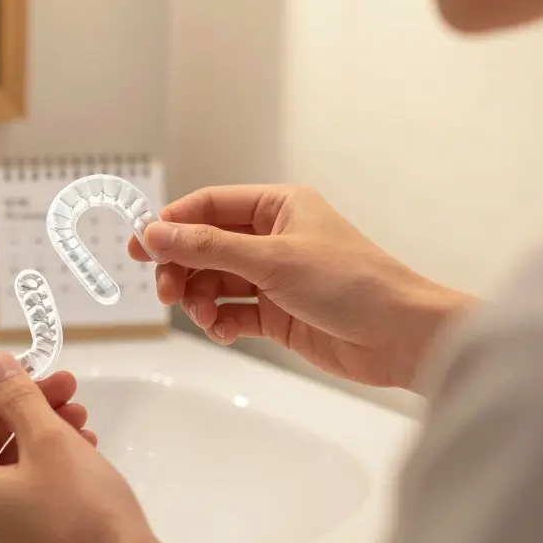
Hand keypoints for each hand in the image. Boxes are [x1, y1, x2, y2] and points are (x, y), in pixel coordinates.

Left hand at [0, 353, 182, 542]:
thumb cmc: (84, 517)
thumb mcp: (50, 441)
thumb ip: (18, 396)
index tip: (7, 366)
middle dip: (19, 408)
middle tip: (59, 384)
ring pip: (4, 468)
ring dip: (37, 432)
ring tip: (77, 414)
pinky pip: (19, 494)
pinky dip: (44, 465)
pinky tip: (80, 446)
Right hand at [129, 185, 474, 388]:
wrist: (400, 337)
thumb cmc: (351, 284)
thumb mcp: (272, 259)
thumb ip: (208, 248)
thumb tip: (155, 233)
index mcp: (279, 206)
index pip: (210, 205)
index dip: (173, 224)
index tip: (141, 246)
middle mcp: (274, 237)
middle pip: (205, 246)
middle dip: (182, 268)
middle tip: (166, 292)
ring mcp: (275, 276)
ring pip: (215, 281)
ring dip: (200, 299)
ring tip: (205, 317)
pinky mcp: (278, 313)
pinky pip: (233, 311)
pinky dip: (221, 321)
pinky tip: (224, 332)